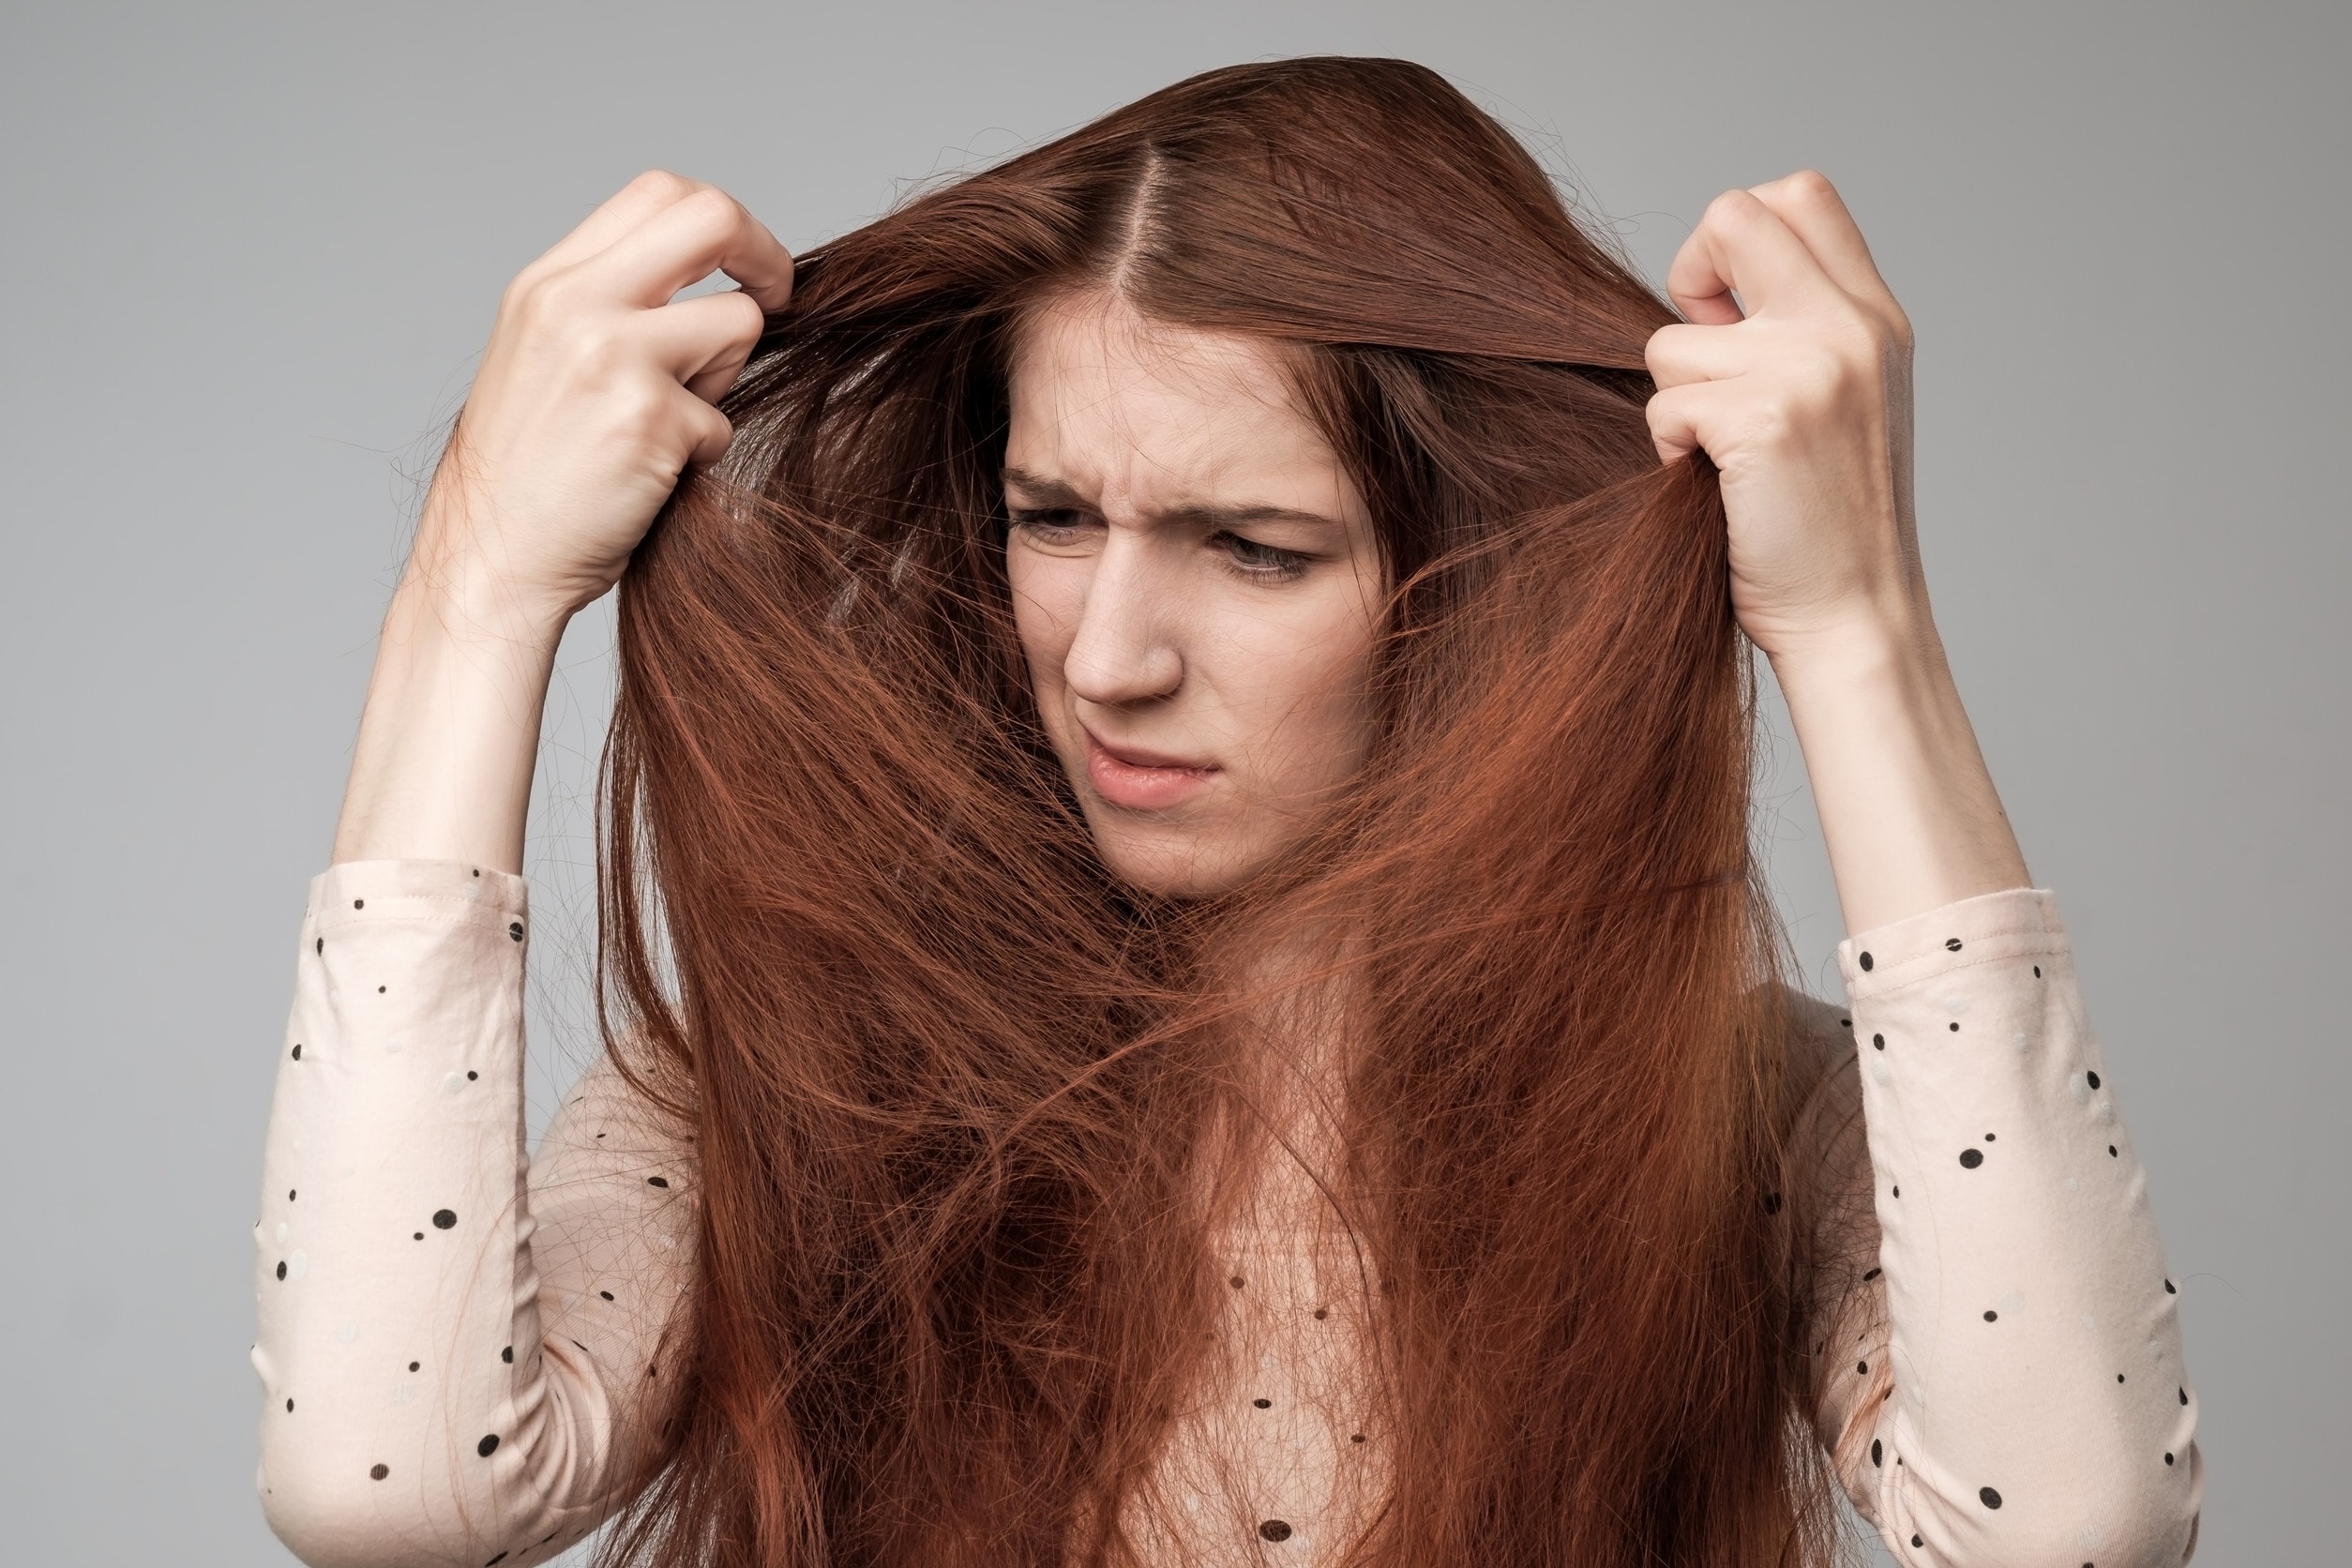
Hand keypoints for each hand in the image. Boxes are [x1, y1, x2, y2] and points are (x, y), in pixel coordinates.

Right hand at [409, 170, 793, 624]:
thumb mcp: (546, 357)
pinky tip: (645, 477)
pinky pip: (722, 420)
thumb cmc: (528, 474)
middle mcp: (576, 303)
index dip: (724, 223)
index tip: (747, 267)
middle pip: (711, 217)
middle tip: (783, 297)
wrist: (490, 557)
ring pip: (737, 323)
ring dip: (722, 380)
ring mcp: (614, 356)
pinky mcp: (652, 419)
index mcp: (549, 283)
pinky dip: (700, 453)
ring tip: (666, 426)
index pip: (657, 194)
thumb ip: (611, 307)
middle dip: (766, 254)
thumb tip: (715, 279)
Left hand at [1644, 171, 1918, 662]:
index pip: (1800, 195)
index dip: (1737, 240)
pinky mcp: (1764, 420)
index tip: (1726, 316)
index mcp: (1873, 317)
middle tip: (1700, 356)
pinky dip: (1670, 451)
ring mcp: (1811, 368)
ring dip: (1675, 403)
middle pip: (1733, 214)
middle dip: (1689, 275)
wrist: (1856, 617)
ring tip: (1722, 460)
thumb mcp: (1841, 403)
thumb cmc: (1828, 525)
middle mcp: (1850, 327)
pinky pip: (1664, 406)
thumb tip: (1706, 300)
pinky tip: (1715, 489)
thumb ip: (1797, 336)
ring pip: (1671, 341)